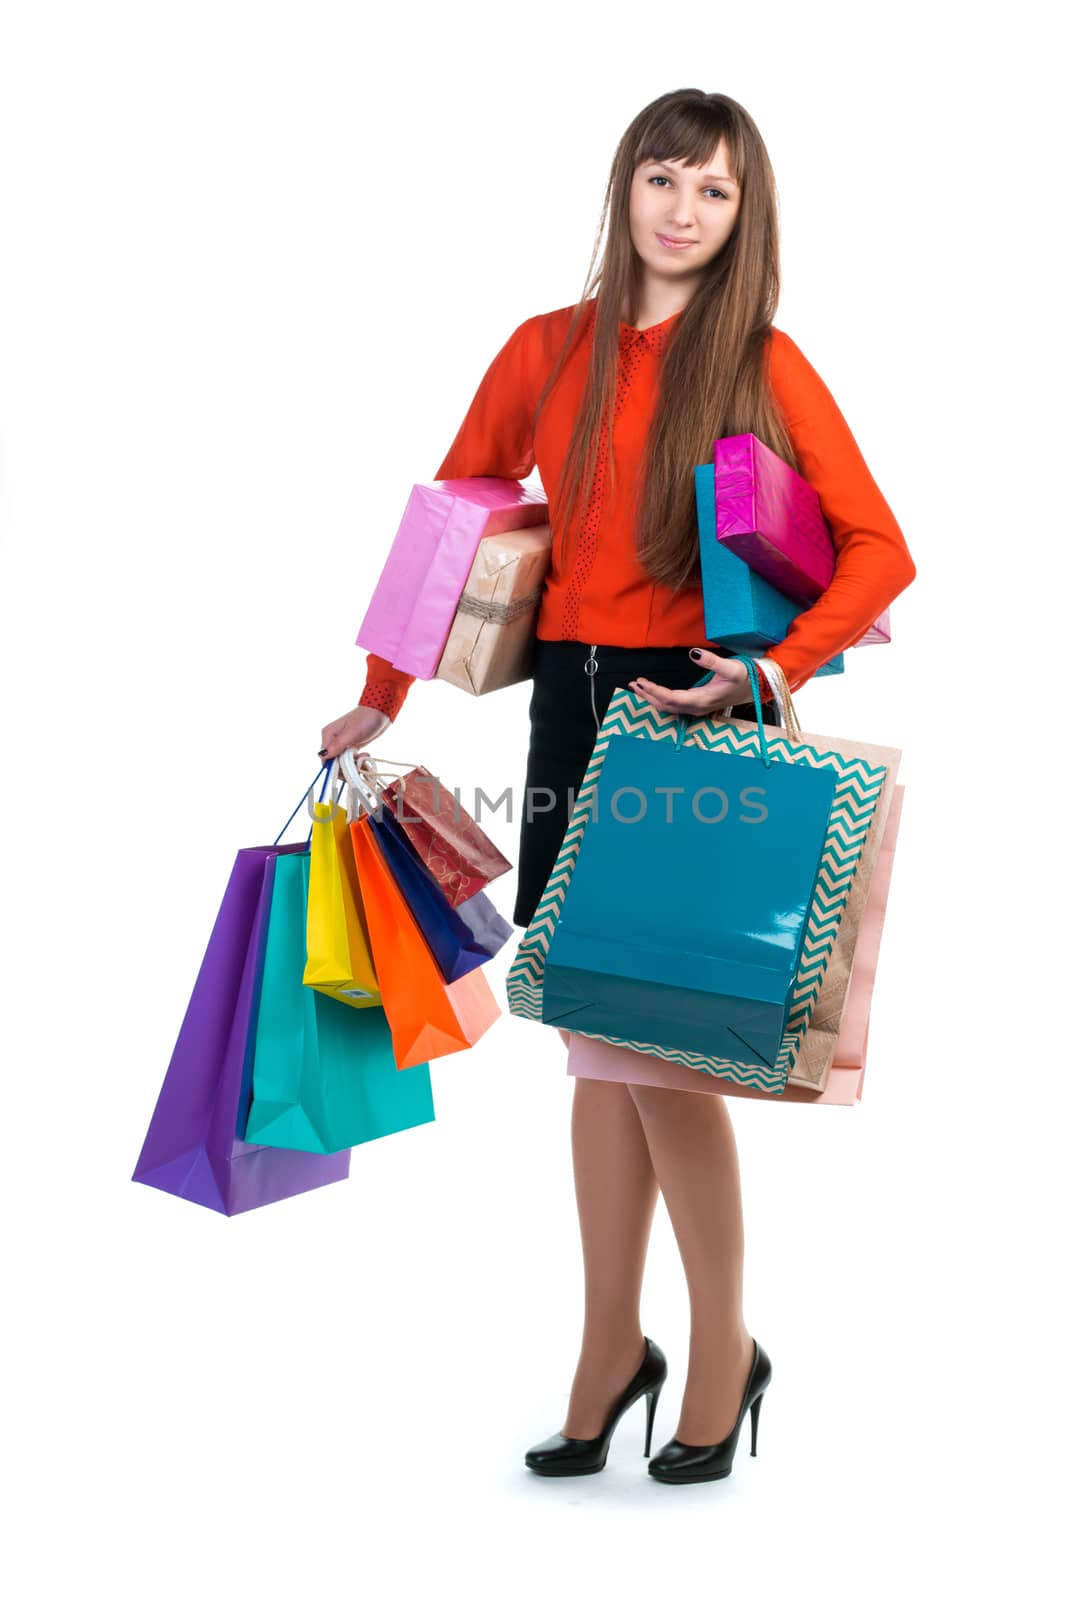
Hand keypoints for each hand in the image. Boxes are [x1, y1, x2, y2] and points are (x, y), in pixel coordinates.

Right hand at [318, 705, 391, 762]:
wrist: (380, 711)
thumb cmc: (366, 719)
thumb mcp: (352, 733)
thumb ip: (337, 745)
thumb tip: (322, 756)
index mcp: (328, 735)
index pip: (325, 759)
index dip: (335, 767)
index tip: (348, 770)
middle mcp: (333, 740)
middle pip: (334, 763)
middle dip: (346, 767)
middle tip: (359, 764)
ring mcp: (342, 744)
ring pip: (343, 763)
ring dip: (354, 764)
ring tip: (365, 758)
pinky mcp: (351, 746)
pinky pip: (350, 760)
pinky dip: (358, 761)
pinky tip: (366, 756)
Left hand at [629, 648, 756, 716]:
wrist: (758, 687)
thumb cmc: (746, 676)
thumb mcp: (731, 667)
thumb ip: (712, 661)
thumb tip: (694, 653)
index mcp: (703, 699)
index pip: (671, 698)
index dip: (654, 691)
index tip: (641, 681)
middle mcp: (697, 707)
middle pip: (665, 705)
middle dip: (648, 695)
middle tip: (633, 683)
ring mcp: (698, 708)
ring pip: (669, 707)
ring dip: (652, 698)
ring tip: (638, 687)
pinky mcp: (698, 705)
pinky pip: (674, 706)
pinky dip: (660, 699)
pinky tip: (653, 692)